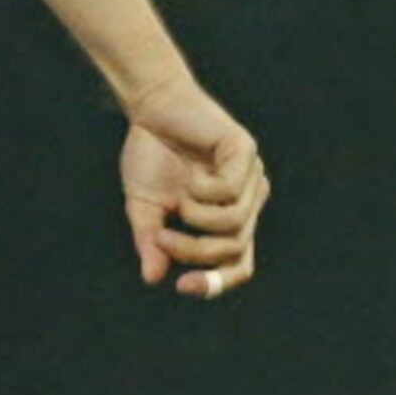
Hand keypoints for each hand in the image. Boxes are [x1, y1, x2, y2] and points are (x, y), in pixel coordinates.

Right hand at [119, 78, 265, 299]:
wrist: (151, 107)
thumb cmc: (151, 155)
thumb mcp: (145, 207)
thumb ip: (151, 242)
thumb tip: (152, 278)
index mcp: (229, 218)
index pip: (239, 264)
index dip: (216, 283)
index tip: (182, 287)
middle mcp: (248, 200)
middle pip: (235, 249)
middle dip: (195, 252)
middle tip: (162, 239)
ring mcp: (251, 176)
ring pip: (235, 223)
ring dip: (198, 220)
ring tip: (178, 202)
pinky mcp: (245, 151)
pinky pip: (230, 190)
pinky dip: (204, 192)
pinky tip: (191, 178)